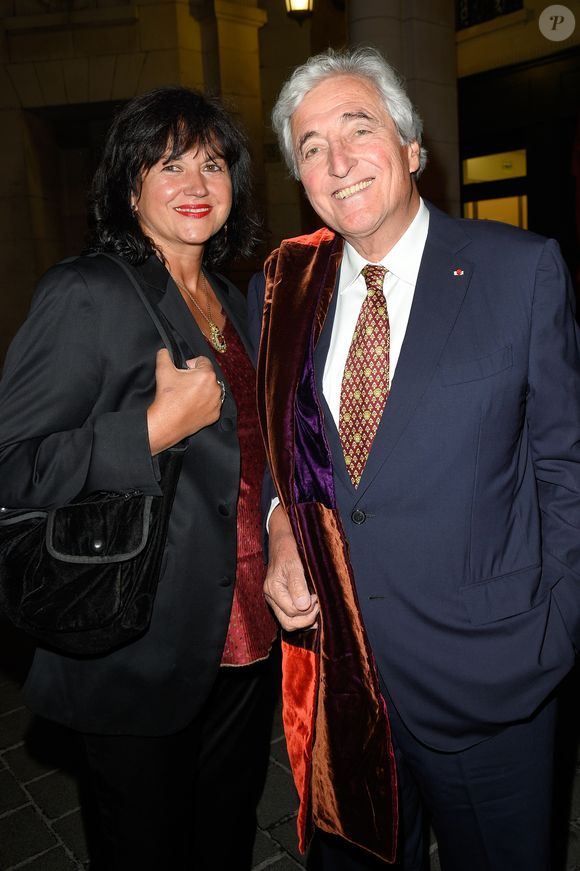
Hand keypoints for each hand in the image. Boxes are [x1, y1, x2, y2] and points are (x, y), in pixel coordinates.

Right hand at [147, 349, 221, 453]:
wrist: (167, 422)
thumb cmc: (167, 397)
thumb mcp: (163, 371)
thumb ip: (164, 356)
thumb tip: (164, 351)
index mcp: (206, 375)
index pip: (203, 361)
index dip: (192, 363)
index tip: (185, 369)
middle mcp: (216, 388)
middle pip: (207, 376)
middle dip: (197, 377)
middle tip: (184, 383)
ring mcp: (216, 403)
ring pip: (210, 390)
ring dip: (202, 389)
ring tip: (188, 395)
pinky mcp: (215, 415)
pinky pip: (212, 404)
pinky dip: (204, 403)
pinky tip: (192, 405)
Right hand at [265, 505, 318, 630]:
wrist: (281, 541)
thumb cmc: (288, 549)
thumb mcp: (294, 563)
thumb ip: (297, 585)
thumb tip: (303, 606)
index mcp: (273, 589)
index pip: (292, 612)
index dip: (308, 609)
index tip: (318, 597)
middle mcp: (271, 597)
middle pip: (288, 622)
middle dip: (306, 619)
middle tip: (319, 605)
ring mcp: (275, 599)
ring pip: (289, 622)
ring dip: (305, 619)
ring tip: (317, 609)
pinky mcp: (281, 599)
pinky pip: (290, 615)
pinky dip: (302, 617)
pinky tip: (313, 612)